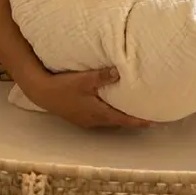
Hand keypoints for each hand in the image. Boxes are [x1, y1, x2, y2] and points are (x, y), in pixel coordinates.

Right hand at [22, 67, 151, 128]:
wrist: (41, 93)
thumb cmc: (63, 86)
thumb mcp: (84, 79)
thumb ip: (102, 76)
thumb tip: (120, 72)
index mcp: (98, 113)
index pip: (124, 119)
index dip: (139, 121)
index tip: (153, 122)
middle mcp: (94, 120)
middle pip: (118, 122)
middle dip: (132, 120)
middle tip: (147, 116)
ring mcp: (86, 120)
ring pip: (109, 121)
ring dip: (121, 118)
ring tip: (132, 112)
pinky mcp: (79, 117)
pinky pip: (100, 119)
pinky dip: (110, 115)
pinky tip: (110, 108)